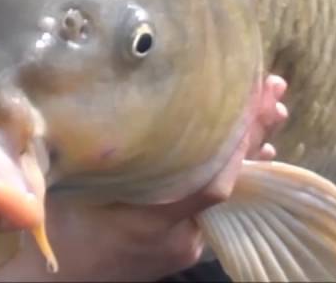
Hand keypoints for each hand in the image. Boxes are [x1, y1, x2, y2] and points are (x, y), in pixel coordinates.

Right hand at [0, 75, 288, 281]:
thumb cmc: (59, 234)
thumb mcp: (74, 190)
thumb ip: (106, 158)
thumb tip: (120, 102)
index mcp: (154, 222)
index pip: (212, 181)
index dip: (238, 141)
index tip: (255, 100)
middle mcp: (181, 236)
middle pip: (229, 182)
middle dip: (253, 133)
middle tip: (275, 91)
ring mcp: (186, 243)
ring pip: (224, 191)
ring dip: (247, 149)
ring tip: (271, 107)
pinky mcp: (182, 243)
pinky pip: (213, 203)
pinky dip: (230, 171)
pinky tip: (250, 147)